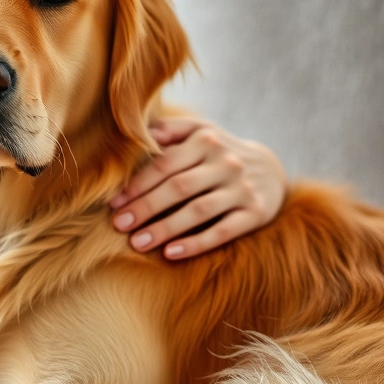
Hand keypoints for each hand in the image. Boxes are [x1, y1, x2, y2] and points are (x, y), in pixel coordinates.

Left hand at [110, 117, 286, 259]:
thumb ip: (168, 130)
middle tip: (119, 225)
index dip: (136, 184)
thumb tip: (133, 132)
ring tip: (137, 243)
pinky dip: (196, 243)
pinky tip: (170, 253)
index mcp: (206, 140)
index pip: (164, 164)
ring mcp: (242, 189)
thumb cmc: (218, 151)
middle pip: (178, 188)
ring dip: (165, 228)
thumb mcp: (198, 131)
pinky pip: (223, 231)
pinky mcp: (256, 213)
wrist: (270, 168)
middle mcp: (226, 162)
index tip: (113, 203)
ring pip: (199, 211)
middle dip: (145, 207)